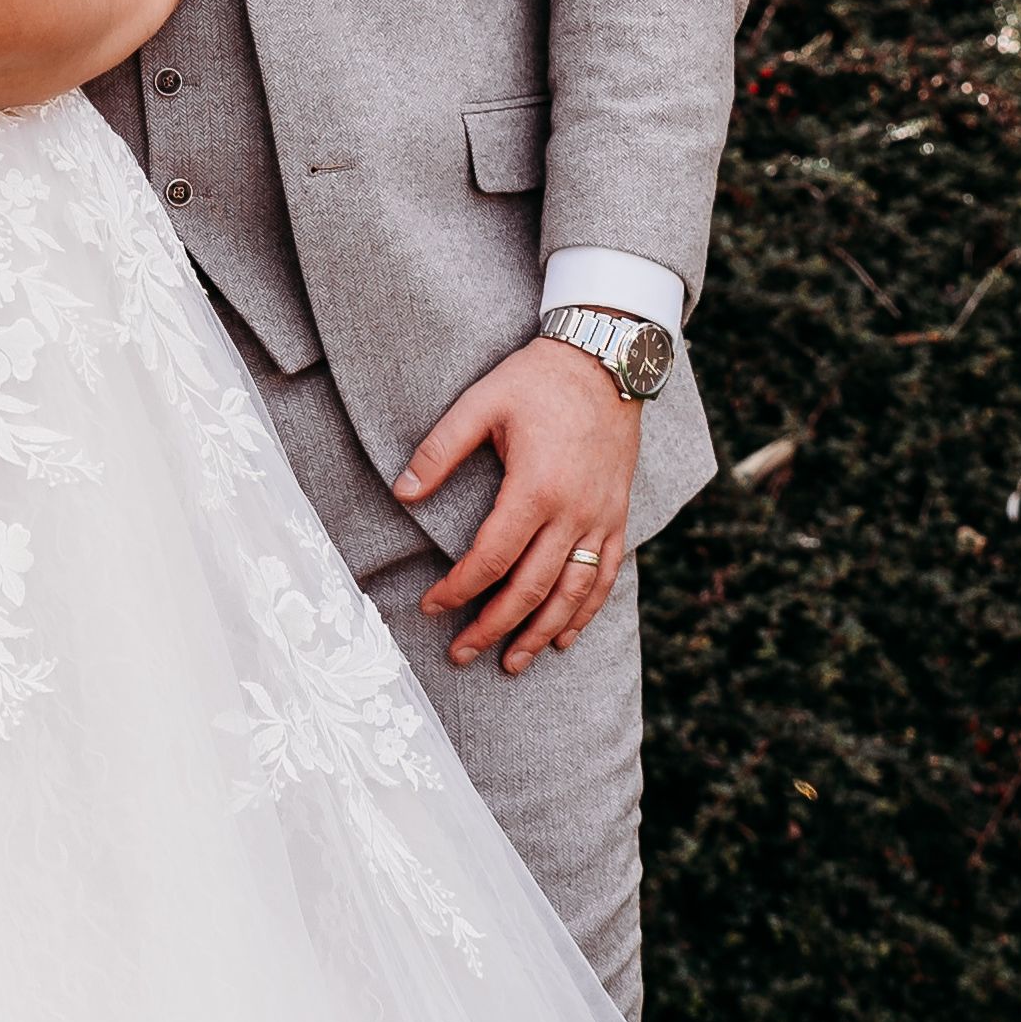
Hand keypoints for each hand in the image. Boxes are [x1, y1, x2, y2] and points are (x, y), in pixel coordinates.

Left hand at [397, 334, 641, 675]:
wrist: (608, 359)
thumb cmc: (539, 380)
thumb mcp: (481, 403)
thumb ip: (439, 451)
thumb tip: (401, 493)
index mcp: (536, 488)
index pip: (492, 558)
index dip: (459, 589)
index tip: (432, 606)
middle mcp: (574, 512)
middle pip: (531, 588)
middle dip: (494, 627)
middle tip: (462, 654)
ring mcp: (602, 517)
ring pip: (572, 592)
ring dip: (541, 633)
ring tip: (512, 662)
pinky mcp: (618, 515)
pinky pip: (605, 575)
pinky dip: (586, 611)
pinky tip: (565, 636)